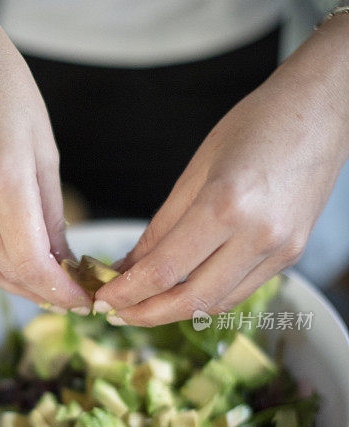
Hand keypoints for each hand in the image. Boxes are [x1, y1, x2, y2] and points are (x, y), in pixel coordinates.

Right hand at [0, 10, 90, 311]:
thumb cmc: (6, 89)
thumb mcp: (45, 150)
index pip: (31, 263)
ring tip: (51, 285)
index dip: (59, 291)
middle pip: (7, 273)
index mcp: (2, 180)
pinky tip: (21, 262)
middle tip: (74, 296)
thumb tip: (63, 260)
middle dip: (44, 294)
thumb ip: (52, 213)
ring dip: (20, 285)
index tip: (83, 299)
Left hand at [95, 17, 348, 325]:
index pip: (164, 269)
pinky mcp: (290, 256)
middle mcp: (256, 236)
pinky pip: (239, 291)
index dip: (128, 291)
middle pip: (191, 299)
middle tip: (116, 314)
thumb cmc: (257, 125)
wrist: (323, 112)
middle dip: (146, 313)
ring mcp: (279, 250)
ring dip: (175, 312)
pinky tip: (181, 292)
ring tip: (142, 307)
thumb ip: (162, 224)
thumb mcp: (197, 168)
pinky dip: (205, 298)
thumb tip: (129, 264)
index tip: (103, 299)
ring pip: (217, 303)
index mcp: (225, 205)